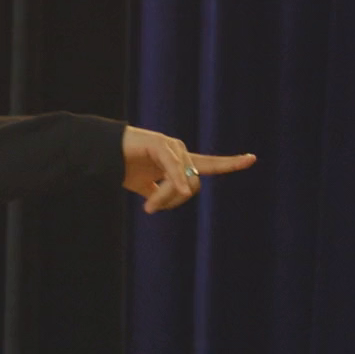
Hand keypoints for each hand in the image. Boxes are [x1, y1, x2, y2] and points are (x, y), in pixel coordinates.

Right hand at [121, 125, 256, 212]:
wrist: (103, 153)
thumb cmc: (124, 167)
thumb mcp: (145, 186)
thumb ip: (159, 194)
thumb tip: (165, 203)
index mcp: (181, 161)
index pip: (210, 164)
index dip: (230, 163)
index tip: (251, 158)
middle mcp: (181, 152)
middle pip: (192, 185)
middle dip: (174, 202)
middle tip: (150, 209)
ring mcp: (172, 147)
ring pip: (183, 182)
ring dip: (165, 199)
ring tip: (147, 207)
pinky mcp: (161, 145)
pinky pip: (174, 170)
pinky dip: (175, 185)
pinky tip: (174, 194)